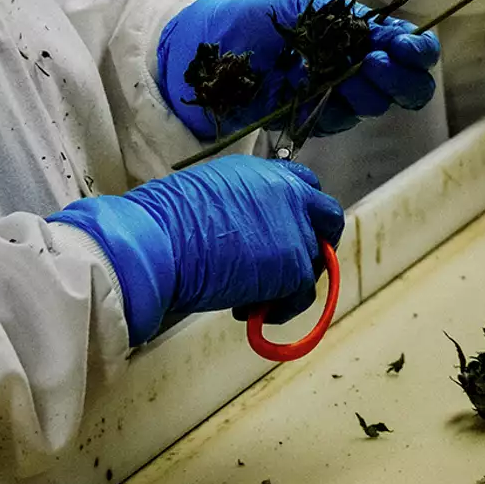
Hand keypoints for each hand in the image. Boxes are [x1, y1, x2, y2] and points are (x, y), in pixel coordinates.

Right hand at [51, 157, 346, 344]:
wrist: (157, 243)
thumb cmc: (162, 222)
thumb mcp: (209, 196)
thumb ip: (241, 206)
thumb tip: (246, 231)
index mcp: (264, 172)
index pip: (305, 184)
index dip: (301, 211)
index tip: (290, 230)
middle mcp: (289, 194)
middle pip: (327, 218)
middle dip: (316, 243)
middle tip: (291, 267)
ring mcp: (297, 231)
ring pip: (314, 262)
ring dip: (289, 282)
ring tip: (249, 295)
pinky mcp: (294, 267)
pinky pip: (302, 295)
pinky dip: (281, 308)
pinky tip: (248, 311)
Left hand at [157, 0, 440, 141]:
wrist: (210, 52)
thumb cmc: (256, 21)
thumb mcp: (307, 8)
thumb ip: (350, 19)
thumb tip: (394, 32)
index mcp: (363, 36)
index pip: (412, 49)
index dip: (419, 52)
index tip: (405, 48)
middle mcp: (360, 68)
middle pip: (408, 87)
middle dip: (399, 78)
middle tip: (373, 64)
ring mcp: (340, 95)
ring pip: (376, 106)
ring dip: (364, 92)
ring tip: (334, 77)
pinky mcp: (316, 120)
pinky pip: (340, 122)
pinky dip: (333, 110)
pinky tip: (314, 96)